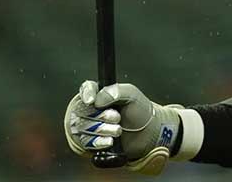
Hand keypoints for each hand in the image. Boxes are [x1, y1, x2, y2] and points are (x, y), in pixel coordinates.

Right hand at [64, 80, 182, 174]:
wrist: (148, 135)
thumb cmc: (140, 111)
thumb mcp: (132, 95)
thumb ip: (115, 91)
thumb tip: (96, 100)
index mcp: (100, 94)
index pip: (86, 89)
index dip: (87, 95)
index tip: (92, 101)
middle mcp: (91, 109)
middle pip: (83, 110)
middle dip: (101, 115)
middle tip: (117, 117)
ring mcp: (89, 126)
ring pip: (83, 127)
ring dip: (102, 129)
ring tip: (118, 130)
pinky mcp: (90, 142)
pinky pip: (85, 142)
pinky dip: (98, 142)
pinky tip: (110, 141)